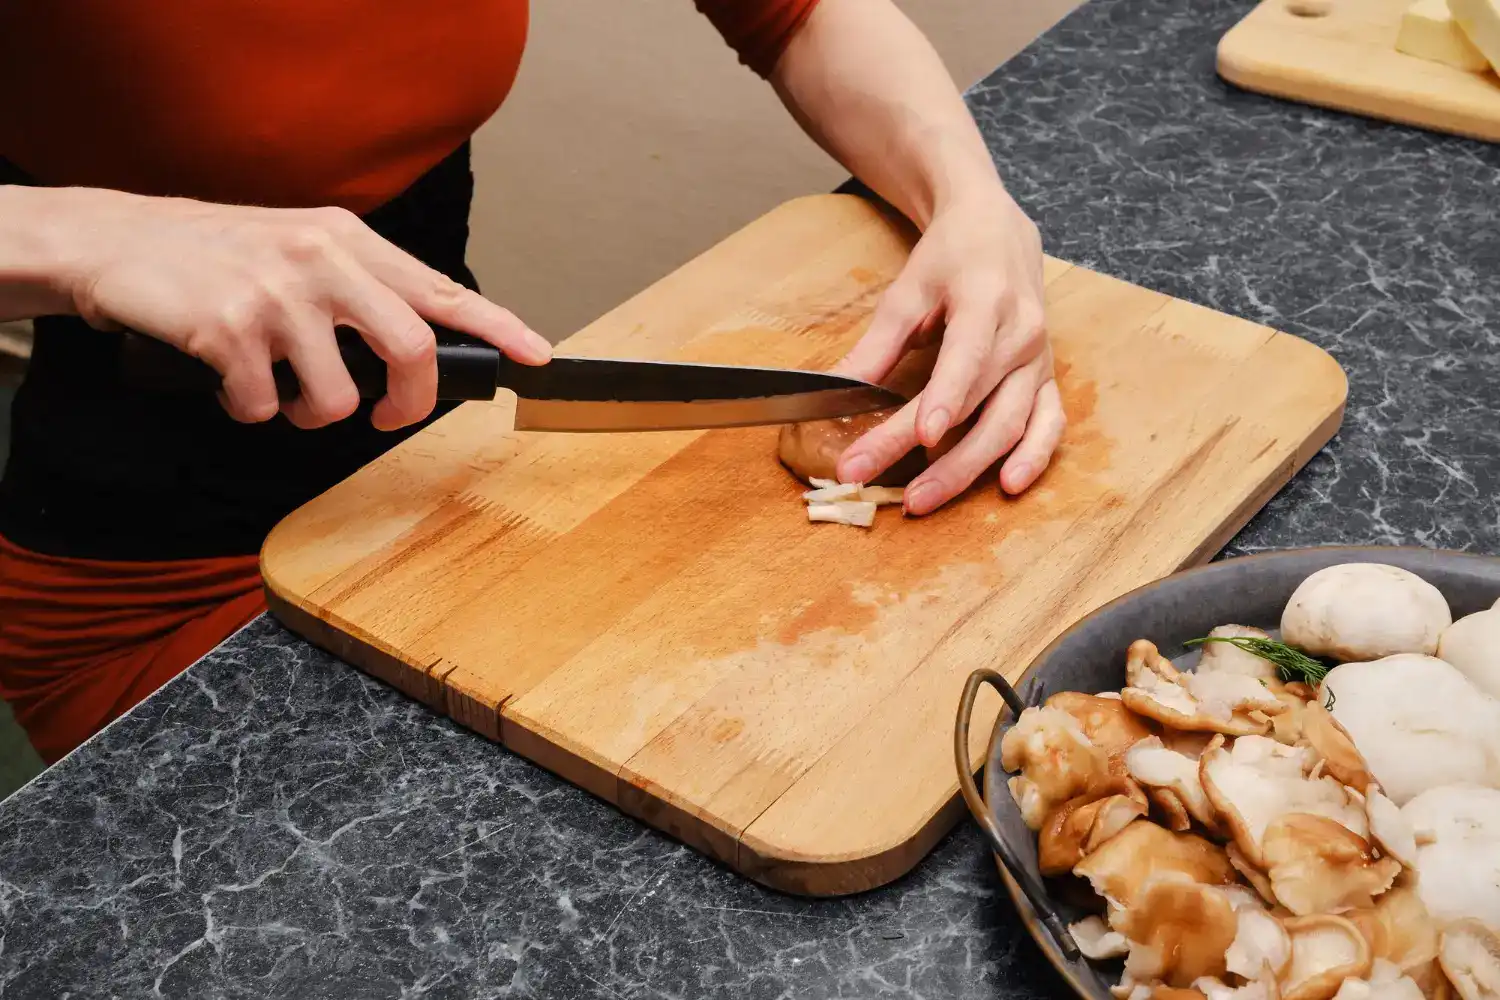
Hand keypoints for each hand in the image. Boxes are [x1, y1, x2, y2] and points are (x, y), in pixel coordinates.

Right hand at [54, 188, 550, 430]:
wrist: (112, 241)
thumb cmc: (213, 254)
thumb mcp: (299, 247)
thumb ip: (359, 287)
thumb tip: (417, 350)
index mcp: (349, 240)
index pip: (442, 290)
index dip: (498, 328)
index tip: (537, 357)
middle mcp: (322, 259)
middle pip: (411, 352)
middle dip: (408, 405)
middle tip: (387, 417)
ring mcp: (277, 294)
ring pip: (336, 398)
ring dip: (309, 413)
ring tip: (279, 387)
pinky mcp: (229, 330)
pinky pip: (262, 408)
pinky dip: (247, 410)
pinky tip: (228, 378)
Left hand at [833, 187, 1064, 514]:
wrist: (997, 232)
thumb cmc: (950, 258)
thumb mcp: (906, 290)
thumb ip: (876, 345)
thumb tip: (836, 391)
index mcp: (986, 300)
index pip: (967, 357)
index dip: (945, 398)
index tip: (921, 436)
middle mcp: (1022, 333)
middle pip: (981, 404)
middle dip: (936, 453)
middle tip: (890, 488)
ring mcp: (1040, 358)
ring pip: (1013, 424)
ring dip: (970, 468)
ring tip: (925, 499)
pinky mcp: (1048, 377)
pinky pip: (1049, 423)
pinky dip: (1033, 457)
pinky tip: (1007, 485)